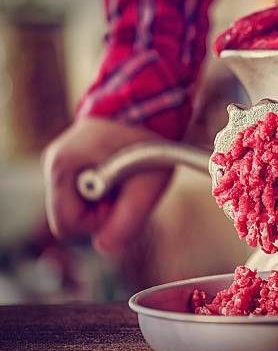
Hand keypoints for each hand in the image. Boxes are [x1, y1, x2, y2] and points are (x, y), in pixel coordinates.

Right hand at [42, 118, 171, 254]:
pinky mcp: (74, 160)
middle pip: (71, 215)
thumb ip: (127, 223)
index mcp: (63, 167)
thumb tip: (105, 247)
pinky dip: (106, 189)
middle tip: (128, 188)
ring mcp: (62, 161)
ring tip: (127, 175)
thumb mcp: (147, 187)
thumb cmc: (149, 141)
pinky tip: (122, 170)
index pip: (66, 225)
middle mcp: (54, 163)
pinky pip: (85, 190)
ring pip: (79, 204)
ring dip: (106, 200)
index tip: (121, 202)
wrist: (150, 103)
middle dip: (102, 211)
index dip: (97, 223)